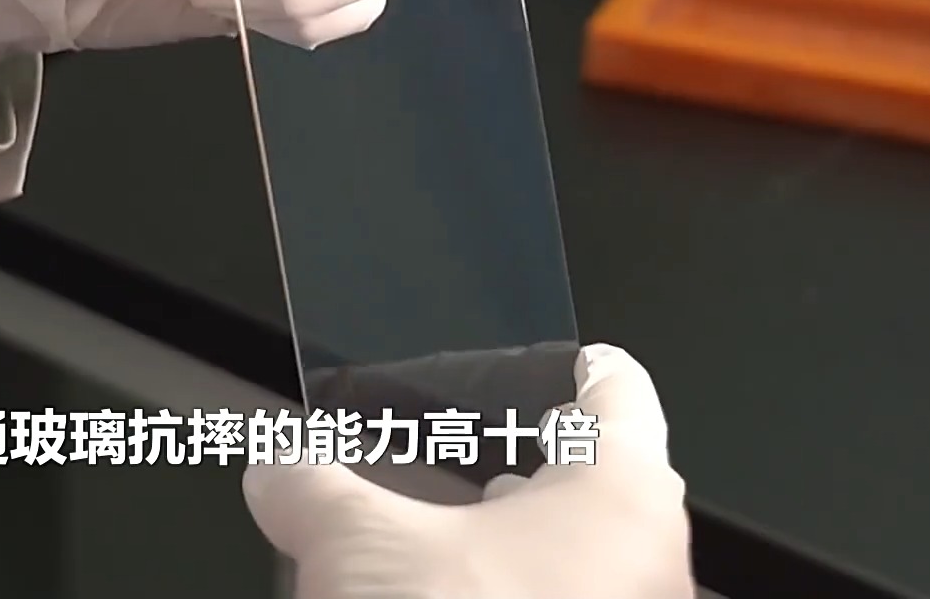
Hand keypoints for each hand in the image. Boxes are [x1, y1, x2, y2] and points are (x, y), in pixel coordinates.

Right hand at [243, 345, 694, 598]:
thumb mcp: (362, 552)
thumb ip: (316, 493)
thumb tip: (277, 468)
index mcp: (623, 498)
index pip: (618, 392)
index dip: (579, 366)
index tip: (570, 357)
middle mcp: (653, 570)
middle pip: (601, 490)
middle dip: (526, 480)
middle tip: (469, 463)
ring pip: (583, 571)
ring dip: (517, 562)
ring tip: (437, 553)